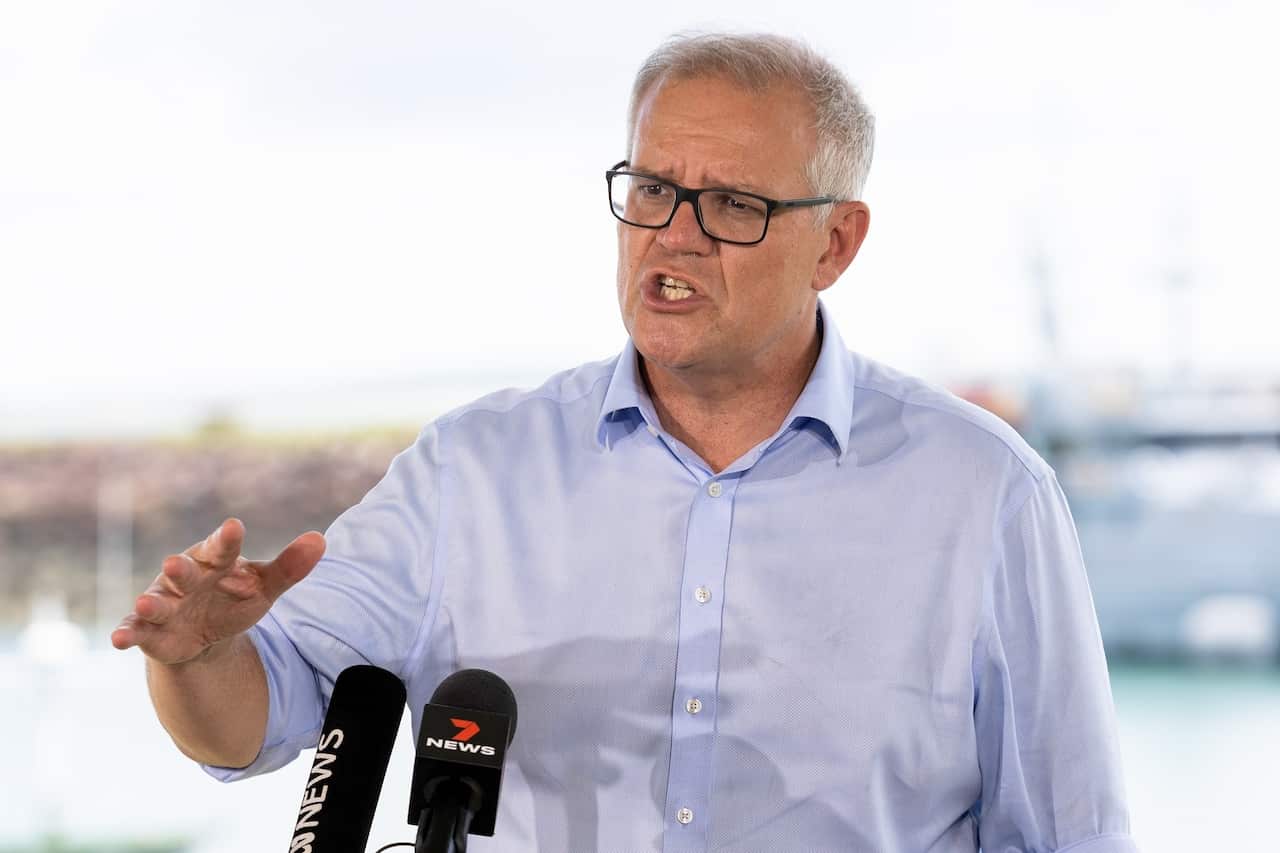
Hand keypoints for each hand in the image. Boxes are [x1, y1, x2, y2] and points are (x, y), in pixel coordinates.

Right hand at [111, 518, 324, 664]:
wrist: (206, 632)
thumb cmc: (235, 597)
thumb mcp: (265, 586)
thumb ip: (290, 567)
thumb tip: (321, 540)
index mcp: (215, 561)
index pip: (222, 548)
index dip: (226, 539)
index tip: (234, 528)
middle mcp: (185, 578)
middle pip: (183, 572)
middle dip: (179, 570)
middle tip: (174, 563)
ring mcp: (165, 604)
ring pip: (156, 602)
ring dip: (150, 604)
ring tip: (146, 605)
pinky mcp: (151, 631)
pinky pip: (137, 631)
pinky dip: (128, 633)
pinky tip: (119, 639)